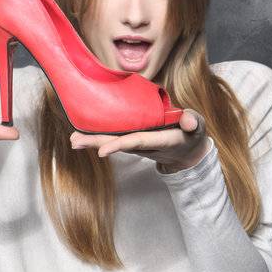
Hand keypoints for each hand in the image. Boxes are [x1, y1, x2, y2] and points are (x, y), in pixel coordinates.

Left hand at [69, 108, 210, 172]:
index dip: (120, 145)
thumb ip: (193, 122)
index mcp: (160, 140)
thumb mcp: (198, 127)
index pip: (138, 141)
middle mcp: (145, 145)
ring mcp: (138, 144)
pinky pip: (115, 138)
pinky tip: (83, 135)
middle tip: (75, 142)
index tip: (102, 151)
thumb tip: (188, 120)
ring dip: (93, 141)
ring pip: (114, 142)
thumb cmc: (193, 134)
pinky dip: (99, 138)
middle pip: (118, 144)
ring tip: (73, 140)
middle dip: (97, 144)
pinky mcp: (134, 141)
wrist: (188, 152)